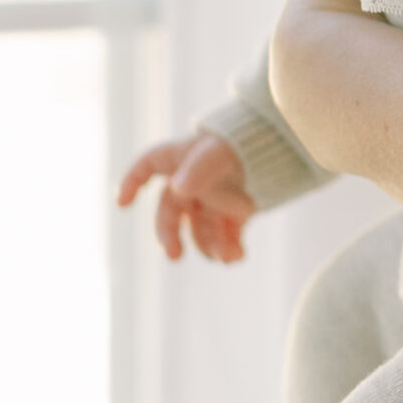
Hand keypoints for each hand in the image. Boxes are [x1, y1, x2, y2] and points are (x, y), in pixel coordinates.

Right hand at [117, 131, 253, 262]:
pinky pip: (227, 238)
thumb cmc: (242, 144)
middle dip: (170, 236)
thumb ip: (198, 170)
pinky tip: (239, 256)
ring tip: (227, 258)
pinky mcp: (235, 214)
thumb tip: (177, 188)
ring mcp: (213, 201)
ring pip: (201, 232)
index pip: (146, 166)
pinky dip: (232, 250)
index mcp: (181, 160)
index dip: (131, 183)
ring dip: (210, 248)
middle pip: (170, 213)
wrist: (281, 149)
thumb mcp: (218, 154)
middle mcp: (192, 183)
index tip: (122, 203)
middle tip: (174, 256)